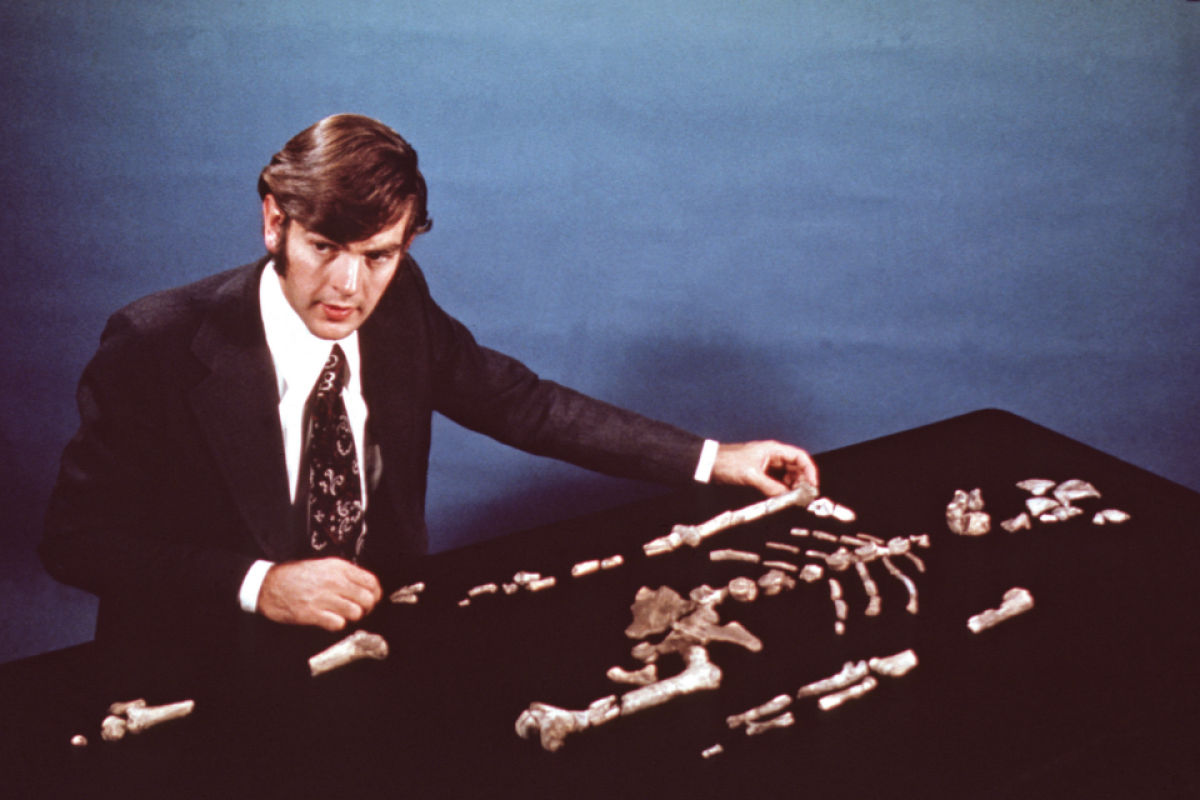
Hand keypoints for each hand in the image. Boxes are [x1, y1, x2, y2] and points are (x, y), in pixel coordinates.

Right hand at [257, 558, 382, 630]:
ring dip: (352, 617)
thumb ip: (344, 573)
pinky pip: (338, 624)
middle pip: (367, 599)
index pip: (371, 581)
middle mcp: (334, 581)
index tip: (372, 599)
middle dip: (366, 608)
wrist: (269, 585)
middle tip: (359, 610)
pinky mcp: (313, 614)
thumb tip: (364, 585)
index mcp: (338, 567)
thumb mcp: (323, 565)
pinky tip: (330, 620)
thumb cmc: (295, 575)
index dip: (375, 593)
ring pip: (356, 612)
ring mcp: (323, 597)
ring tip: (343, 615)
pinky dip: (337, 624)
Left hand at [711, 440, 818, 496]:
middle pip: (796, 468)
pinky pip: (778, 481)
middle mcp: (773, 456)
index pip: (800, 457)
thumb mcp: (751, 475)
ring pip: (788, 476)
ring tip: (794, 499)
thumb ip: (770, 486)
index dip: (809, 470)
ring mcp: (768, 465)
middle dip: (802, 481)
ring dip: (792, 487)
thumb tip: (786, 497)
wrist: (710, 464)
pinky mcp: (761, 473)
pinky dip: (782, 489)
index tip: (812, 485)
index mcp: (773, 450)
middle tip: (804, 496)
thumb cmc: (728, 462)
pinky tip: (783, 497)